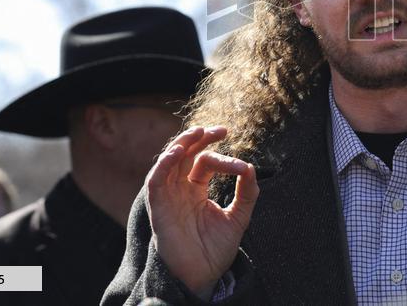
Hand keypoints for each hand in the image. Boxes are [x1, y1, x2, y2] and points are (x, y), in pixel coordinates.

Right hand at [146, 126, 258, 299]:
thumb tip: (251, 167)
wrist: (204, 276)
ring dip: (180, 144)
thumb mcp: (238, 217)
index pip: (206, 162)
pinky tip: (176, 153)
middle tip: (219, 129)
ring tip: (197, 131)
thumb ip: (247, 193)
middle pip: (185, 155)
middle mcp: (180, 190)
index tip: (242, 168)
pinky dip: (163, 165)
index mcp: (197, 190)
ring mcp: (169, 198)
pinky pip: (155, 181)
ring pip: (168, 162)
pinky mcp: (159, 208)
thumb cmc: (216, 250)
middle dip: (199, 138)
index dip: (223, 158)